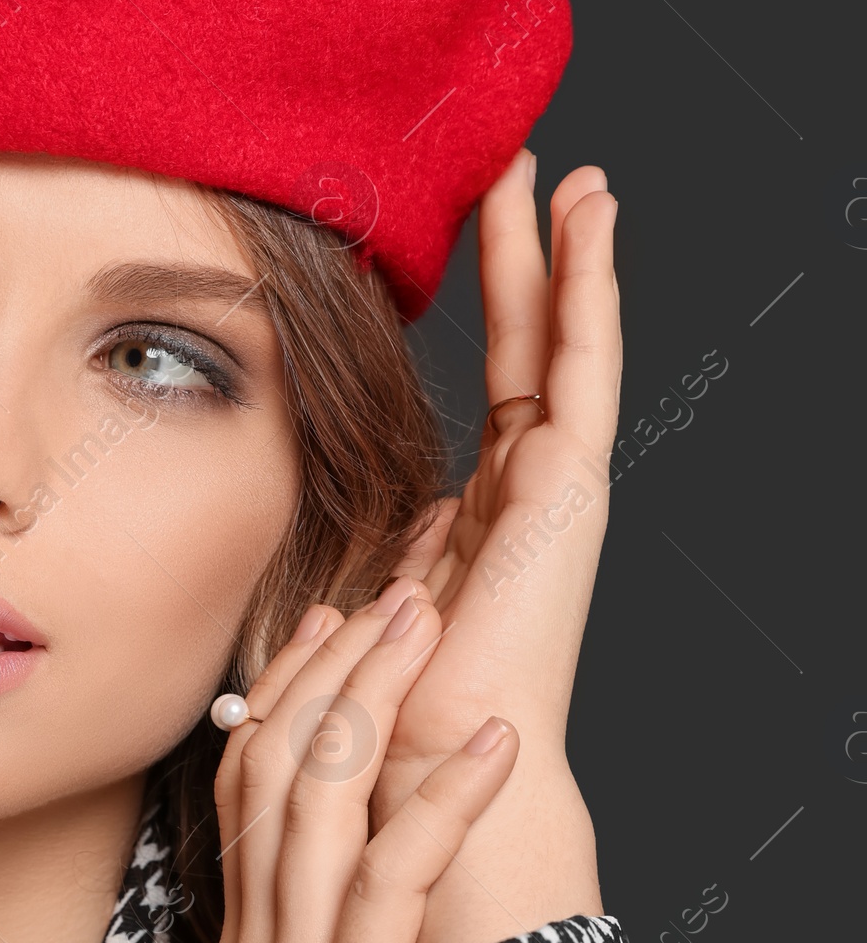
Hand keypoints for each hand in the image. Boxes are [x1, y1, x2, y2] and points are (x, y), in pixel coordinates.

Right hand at [213, 579, 519, 942]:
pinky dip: (442, 800)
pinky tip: (491, 743)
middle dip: (337, 663)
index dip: (291, 686)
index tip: (342, 615)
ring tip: (436, 619)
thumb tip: (348, 841)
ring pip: (316, 803)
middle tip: (402, 583)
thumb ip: (313, 925)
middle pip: (274, 767)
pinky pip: (393, 881)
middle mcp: (254, 940)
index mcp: (246, 933)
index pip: (246, 780)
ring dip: (379, 698)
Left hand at [373, 151, 621, 942]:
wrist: (409, 777)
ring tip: (564, 165)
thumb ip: (364, 565)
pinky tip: (587, 211)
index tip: (464, 237)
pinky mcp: (572, 489)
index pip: (492, 391)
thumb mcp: (353, 614)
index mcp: (483, 522)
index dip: (485, 313)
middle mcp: (528, 501)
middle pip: (532, 351)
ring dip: (566, 253)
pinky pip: (587, 363)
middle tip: (511, 166)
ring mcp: (557, 492)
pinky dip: (590, 284)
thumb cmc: (373, 722)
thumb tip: (369, 540)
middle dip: (523, 260)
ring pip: (568, 344)